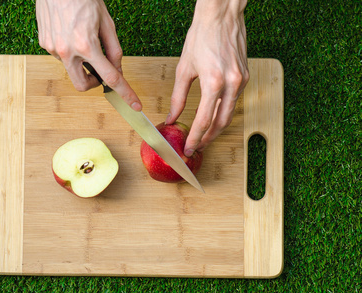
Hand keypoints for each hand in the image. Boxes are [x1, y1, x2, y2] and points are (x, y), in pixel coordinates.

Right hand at [36, 0, 141, 110]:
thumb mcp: (107, 22)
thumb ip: (114, 49)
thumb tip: (117, 69)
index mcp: (87, 45)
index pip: (110, 78)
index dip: (125, 93)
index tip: (134, 105)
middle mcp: (67, 51)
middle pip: (83, 85)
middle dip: (94, 83)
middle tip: (99, 71)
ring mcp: (53, 49)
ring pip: (71, 70)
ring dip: (80, 64)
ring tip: (82, 40)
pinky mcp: (45, 43)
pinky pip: (60, 57)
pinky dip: (69, 52)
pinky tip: (70, 34)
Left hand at [165, 0, 248, 155]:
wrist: (221, 16)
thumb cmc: (201, 37)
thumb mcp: (184, 69)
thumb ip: (178, 97)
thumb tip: (172, 117)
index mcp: (214, 83)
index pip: (204, 121)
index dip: (196, 138)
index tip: (189, 148)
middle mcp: (232, 84)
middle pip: (221, 123)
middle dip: (208, 138)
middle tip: (197, 146)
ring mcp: (242, 81)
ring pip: (230, 114)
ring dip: (217, 127)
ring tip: (204, 135)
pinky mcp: (246, 77)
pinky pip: (234, 101)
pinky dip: (224, 111)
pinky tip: (214, 115)